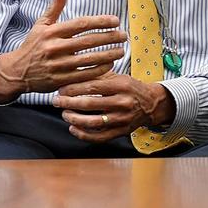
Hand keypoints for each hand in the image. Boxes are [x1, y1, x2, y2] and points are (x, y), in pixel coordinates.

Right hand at [0, 0, 125, 102]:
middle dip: (110, 37)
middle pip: (89, 41)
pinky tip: (110, 64)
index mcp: (52, 32)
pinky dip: (100, 70)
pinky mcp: (60, 80)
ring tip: (122, 50)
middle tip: (124, 35)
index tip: (116, 20)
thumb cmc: (33, 45)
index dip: (100, 21)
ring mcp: (58, 65)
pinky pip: (85, 74)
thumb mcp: (41, 25)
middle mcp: (54, 47)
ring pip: (89, 59)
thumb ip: (54, 8)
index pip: (81, 24)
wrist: (16, 71)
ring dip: (109, 54)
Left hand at [53, 72, 175, 142]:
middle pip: (89, 104)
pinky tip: (73, 128)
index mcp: (121, 86)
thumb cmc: (130, 88)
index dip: (73, 88)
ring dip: (73, 118)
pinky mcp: (121, 132)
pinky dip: (82, 134)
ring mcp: (122, 119)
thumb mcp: (118, 77)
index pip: (92, 87)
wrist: (151, 104)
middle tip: (56, 101)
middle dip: (68, 103)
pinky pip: (98, 137)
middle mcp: (122, 102)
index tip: (60, 89)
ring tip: (64, 114)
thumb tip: (72, 71)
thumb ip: (98, 75)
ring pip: (92, 122)